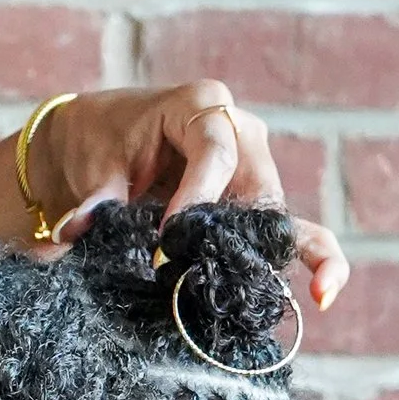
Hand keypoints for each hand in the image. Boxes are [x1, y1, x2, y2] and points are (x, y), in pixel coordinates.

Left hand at [34, 83, 348, 309]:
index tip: (170, 238)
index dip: (198, 195)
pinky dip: (311, 257)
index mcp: (199, 106)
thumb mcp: (95, 166)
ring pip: (275, 210)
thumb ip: (95, 200)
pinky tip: (323, 294)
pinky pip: (292, 227)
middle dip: (245, 230)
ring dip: (273, 252)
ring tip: (303, 292)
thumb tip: (75, 231)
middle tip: (223, 273)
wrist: (102, 139)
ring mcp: (253, 164)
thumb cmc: (102, 142)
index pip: (213, 150)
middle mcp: (239, 129)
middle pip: (257, 182)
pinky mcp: (255, 199)